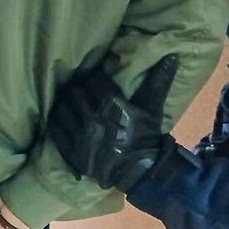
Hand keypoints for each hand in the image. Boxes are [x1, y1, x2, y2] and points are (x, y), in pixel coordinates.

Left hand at [48, 54, 179, 191]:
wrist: (136, 172)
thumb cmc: (145, 138)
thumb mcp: (153, 110)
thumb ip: (158, 82)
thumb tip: (171, 56)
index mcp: (112, 106)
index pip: (94, 80)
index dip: (95, 76)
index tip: (97, 77)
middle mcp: (92, 118)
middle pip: (75, 92)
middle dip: (78, 87)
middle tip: (81, 87)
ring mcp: (79, 136)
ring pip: (62, 108)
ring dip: (65, 102)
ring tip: (71, 101)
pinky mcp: (71, 150)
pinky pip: (56, 128)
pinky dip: (57, 120)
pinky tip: (62, 117)